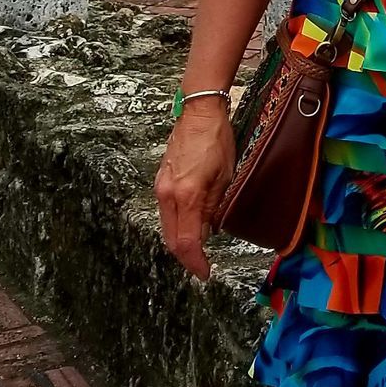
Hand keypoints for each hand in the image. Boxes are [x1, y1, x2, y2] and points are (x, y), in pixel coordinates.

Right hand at [155, 100, 234, 279]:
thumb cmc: (216, 139)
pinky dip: (176, 225)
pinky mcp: (160, 181)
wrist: (198, 112)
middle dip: (185, 257)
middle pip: (172, 239)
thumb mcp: (225, 177)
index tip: (204, 273)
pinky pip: (166, 213)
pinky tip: (190, 226)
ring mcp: (161, 187)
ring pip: (167, 227)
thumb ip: (214, 208)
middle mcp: (168, 194)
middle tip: (201, 266)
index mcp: (187, 195)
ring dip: (180, 242)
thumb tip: (207, 233)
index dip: (195, 262)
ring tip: (198, 250)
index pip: (187, 242)